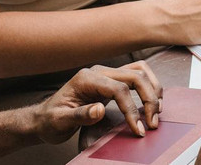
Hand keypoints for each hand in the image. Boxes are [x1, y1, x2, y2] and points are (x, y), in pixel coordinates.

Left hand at [31, 61, 162, 144]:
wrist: (44, 119)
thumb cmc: (50, 120)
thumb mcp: (59, 122)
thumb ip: (80, 115)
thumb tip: (99, 109)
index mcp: (86, 79)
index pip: (119, 89)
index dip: (132, 109)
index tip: (137, 129)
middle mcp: (98, 72)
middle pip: (135, 76)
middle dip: (149, 99)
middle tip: (152, 123)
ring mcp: (105, 74)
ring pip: (140, 71)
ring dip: (153, 90)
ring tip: (156, 112)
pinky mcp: (111, 81)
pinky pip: (136, 76)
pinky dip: (149, 87)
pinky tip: (151, 103)